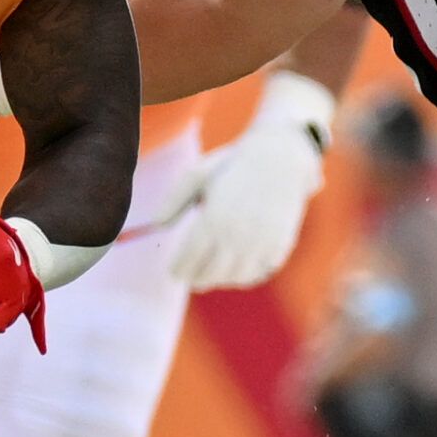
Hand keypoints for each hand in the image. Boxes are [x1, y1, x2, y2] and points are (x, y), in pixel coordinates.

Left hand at [156, 71, 330, 290]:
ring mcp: (260, 245)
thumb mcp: (196, 175)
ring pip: (233, 279)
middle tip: (190, 277)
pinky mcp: (279, 248)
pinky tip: (236, 269)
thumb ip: (173, 200)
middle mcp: (237, 237)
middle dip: (196, 278)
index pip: (189, 260)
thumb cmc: (231, 165)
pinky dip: (244, 276)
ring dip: (219, 279)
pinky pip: (257, 274)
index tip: (174, 272)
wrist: (280, 157)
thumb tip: (156, 225)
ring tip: (211, 273)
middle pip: (210, 275)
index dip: (179, 270)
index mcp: (213, 220)